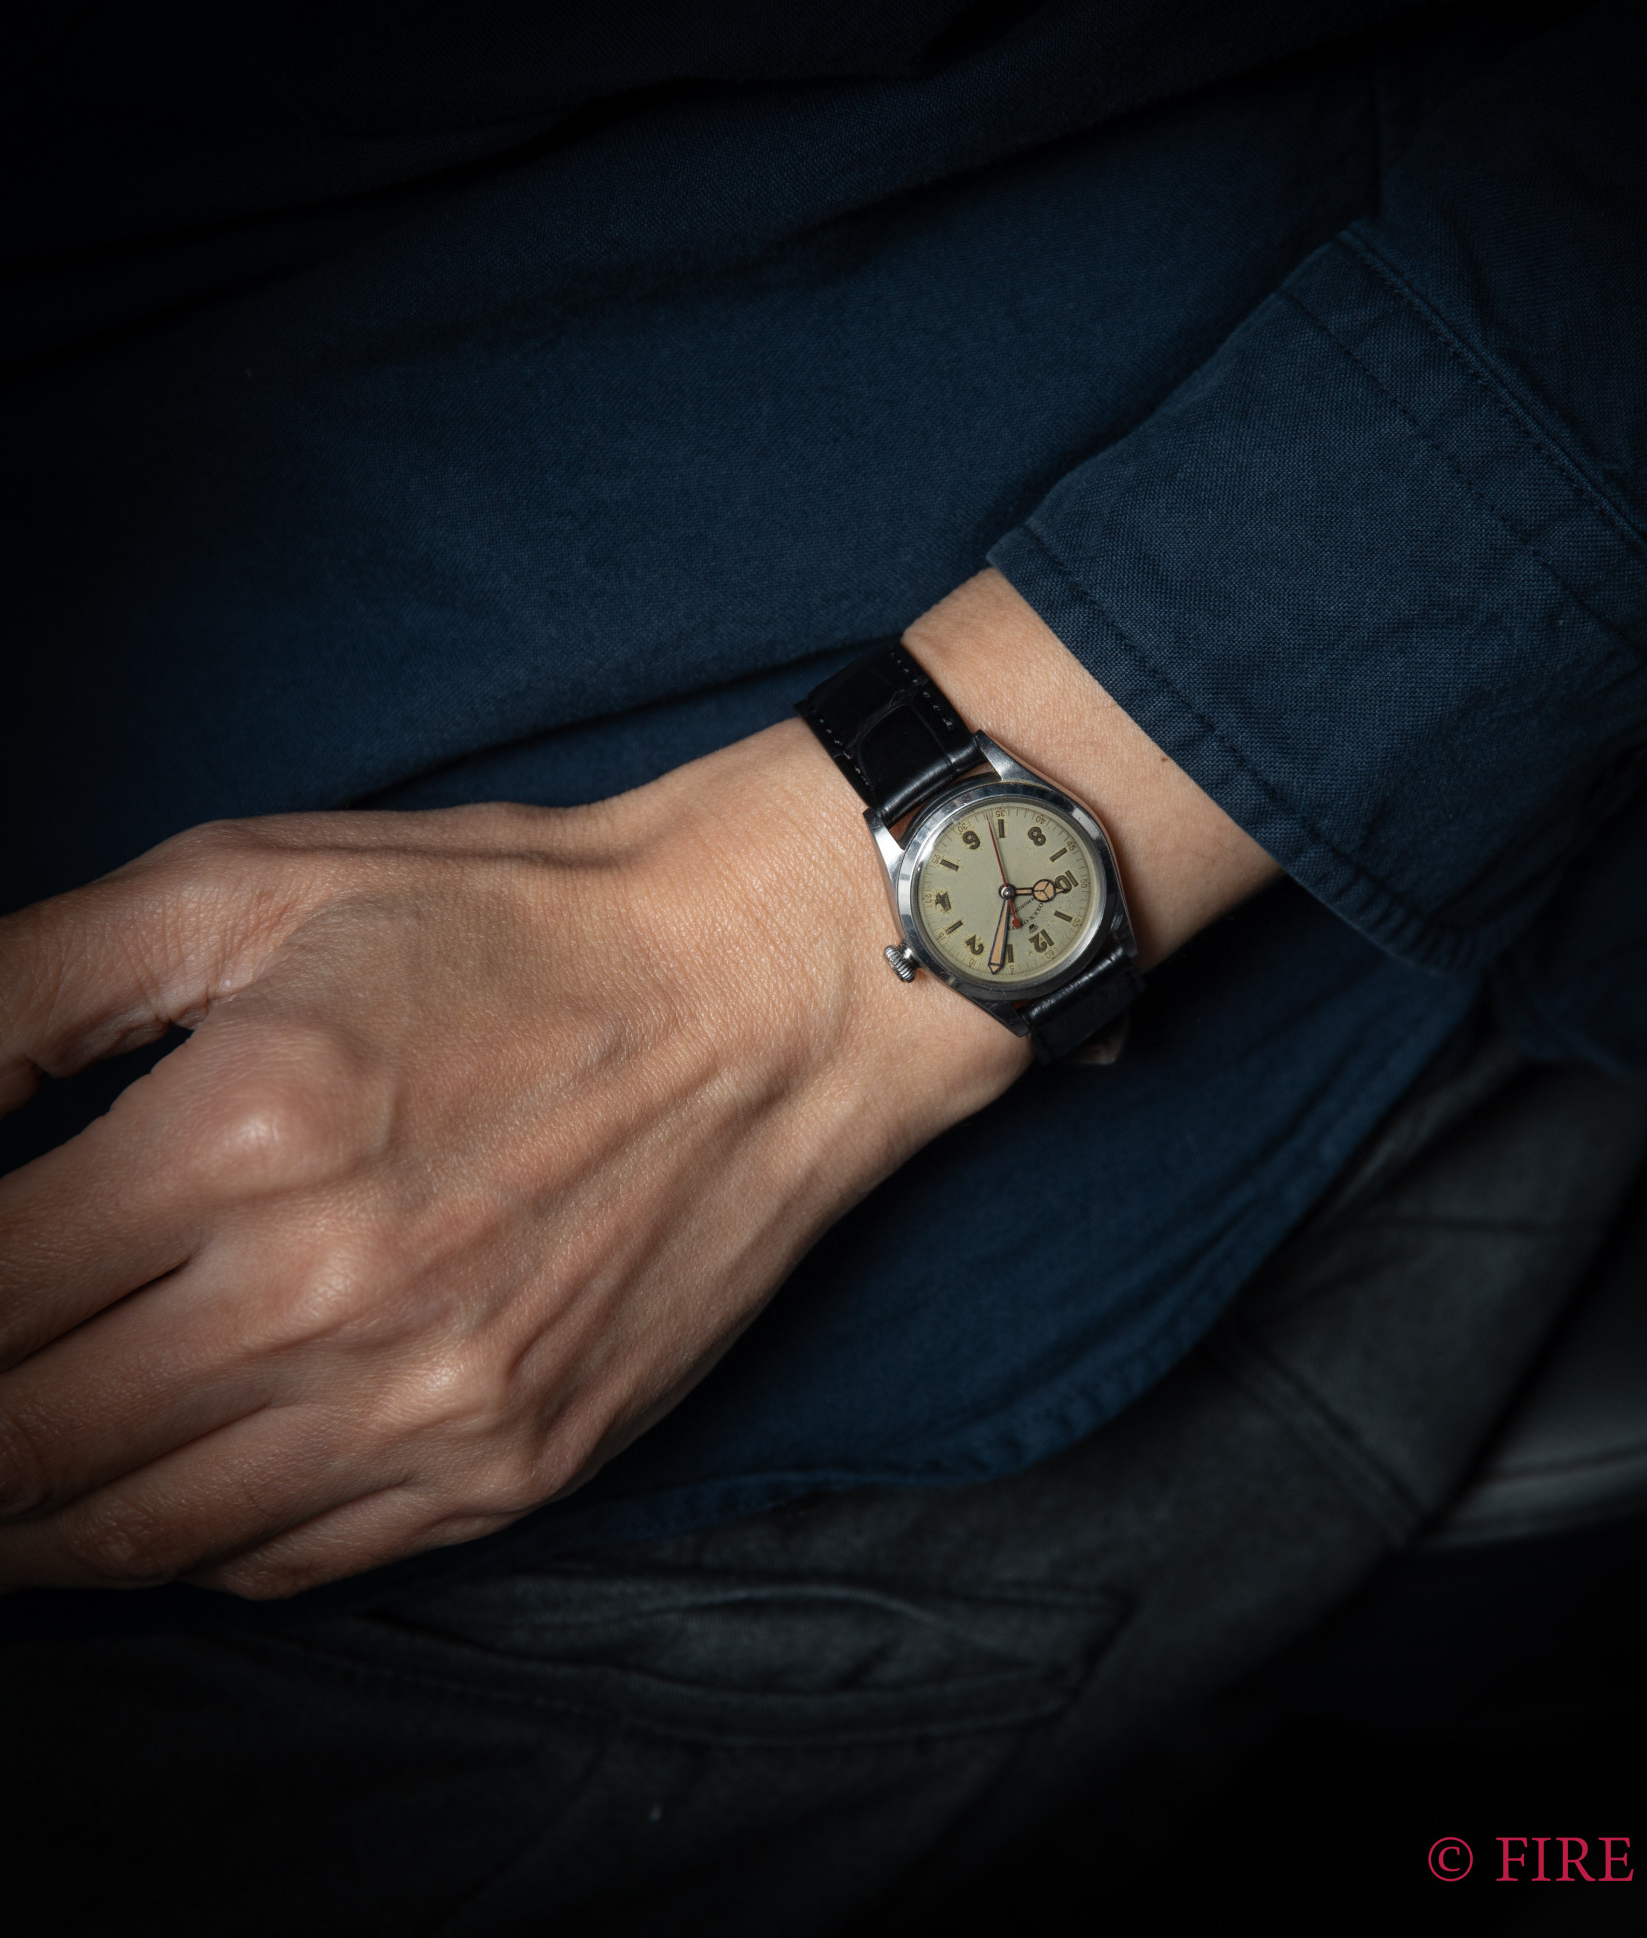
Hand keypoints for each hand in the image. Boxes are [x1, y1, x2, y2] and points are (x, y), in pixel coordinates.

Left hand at [0, 723, 1022, 1597]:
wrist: (768, 993)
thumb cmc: (518, 922)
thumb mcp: (246, 884)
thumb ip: (16, 989)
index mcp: (246, 1132)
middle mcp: (331, 1299)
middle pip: (20, 1450)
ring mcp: (434, 1405)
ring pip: (135, 1539)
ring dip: (24, 1520)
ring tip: (3, 1471)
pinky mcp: (514, 1464)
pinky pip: (287, 1564)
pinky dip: (181, 1543)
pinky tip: (157, 1482)